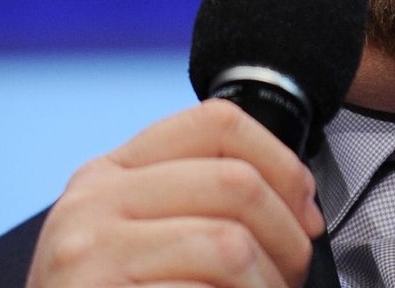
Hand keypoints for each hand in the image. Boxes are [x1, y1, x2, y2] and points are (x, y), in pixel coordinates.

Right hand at [27, 99, 323, 286]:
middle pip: (236, 182)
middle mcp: (93, 203)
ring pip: (229, 245)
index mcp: (110, 174)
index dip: (282, 161)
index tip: (304, 210)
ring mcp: (90, 254)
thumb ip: (194, 203)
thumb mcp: (134, 238)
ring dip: (266, 285)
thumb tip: (299, 207)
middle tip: (290, 275)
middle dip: (287, 237)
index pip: (217, 122)